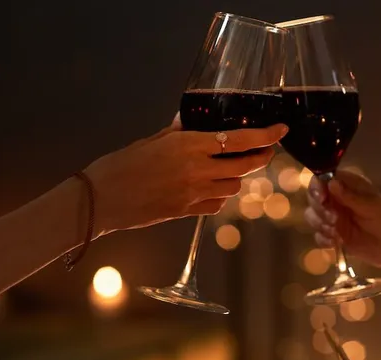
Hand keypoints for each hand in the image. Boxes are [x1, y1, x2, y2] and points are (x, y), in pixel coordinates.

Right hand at [85, 114, 287, 234]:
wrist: (100, 200)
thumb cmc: (120, 165)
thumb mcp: (151, 141)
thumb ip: (178, 133)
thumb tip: (194, 124)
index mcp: (188, 146)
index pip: (238, 141)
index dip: (265, 136)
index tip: (280, 130)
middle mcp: (197, 171)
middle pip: (245, 167)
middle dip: (261, 158)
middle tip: (266, 151)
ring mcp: (194, 194)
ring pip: (233, 187)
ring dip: (238, 177)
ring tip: (232, 168)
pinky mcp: (187, 213)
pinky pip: (216, 205)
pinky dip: (220, 196)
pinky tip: (212, 189)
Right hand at [304, 170, 380, 268]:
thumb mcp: (371, 206)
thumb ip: (350, 196)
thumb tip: (331, 182)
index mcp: (348, 186)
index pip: (323, 179)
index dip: (317, 187)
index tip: (322, 198)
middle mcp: (337, 199)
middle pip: (313, 198)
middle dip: (320, 210)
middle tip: (334, 219)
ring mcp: (334, 218)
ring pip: (313, 216)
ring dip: (321, 224)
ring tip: (337, 233)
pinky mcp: (334, 235)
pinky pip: (318, 236)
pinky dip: (324, 239)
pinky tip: (336, 242)